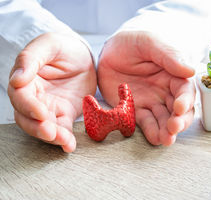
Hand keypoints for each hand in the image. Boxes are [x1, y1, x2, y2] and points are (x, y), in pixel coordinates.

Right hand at [8, 33, 96, 151]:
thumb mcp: (49, 45)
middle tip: (50, 132)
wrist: (83, 57)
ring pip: (43, 126)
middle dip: (37, 127)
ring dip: (52, 136)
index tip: (41, 112)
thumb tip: (16, 79)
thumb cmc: (64, 48)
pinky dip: (65, 139)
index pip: (20, 96)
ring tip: (64, 141)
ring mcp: (49, 107)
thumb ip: (31, 58)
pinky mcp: (64, 114)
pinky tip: (70, 146)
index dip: (28, 106)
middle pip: (27, 117)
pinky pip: (62, 128)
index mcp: (26, 79)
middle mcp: (34, 96)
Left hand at [98, 31, 194, 145]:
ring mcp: (151, 102)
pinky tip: (155, 138)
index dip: (185, 100)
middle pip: (179, 110)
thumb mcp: (149, 42)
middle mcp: (165, 90)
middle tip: (174, 127)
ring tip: (166, 139)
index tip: (179, 107)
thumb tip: (190, 70)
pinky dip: (151, 131)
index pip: (185, 90)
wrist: (108, 52)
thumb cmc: (131, 43)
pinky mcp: (135, 110)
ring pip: (164, 119)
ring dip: (167, 131)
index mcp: (173, 74)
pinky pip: (145, 122)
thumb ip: (168, 55)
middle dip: (179, 120)